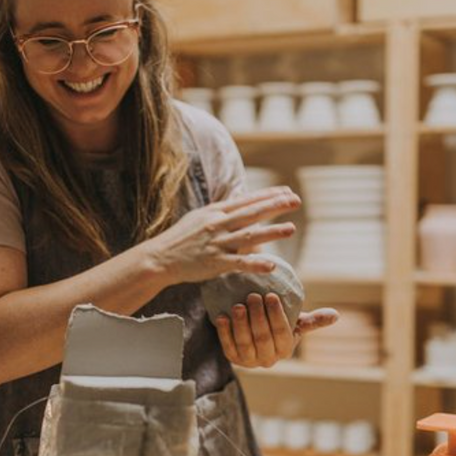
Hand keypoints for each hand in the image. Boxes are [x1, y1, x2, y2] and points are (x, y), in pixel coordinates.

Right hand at [142, 187, 300, 284]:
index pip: (246, 200)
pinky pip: (239, 263)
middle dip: (276, 205)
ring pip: (249, 235)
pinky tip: (272, 265)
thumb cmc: (179, 239)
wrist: (159, 258)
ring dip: (272, 231)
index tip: (286, 190)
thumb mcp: (198, 217)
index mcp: (215, 212)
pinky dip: (255, 263)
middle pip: (252, 212)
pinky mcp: (214, 262)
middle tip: (296, 200)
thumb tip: (237, 201)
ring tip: (291, 228)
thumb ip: (220, 211)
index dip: (268, 195)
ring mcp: (216, 243)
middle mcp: (217, 224)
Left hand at [214, 293, 338, 367]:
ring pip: (245, 342)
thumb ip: (313, 320)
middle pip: (262, 338)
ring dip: (240, 324)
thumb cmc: (278, 325)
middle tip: (252, 296)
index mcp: (285, 350)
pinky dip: (224, 332)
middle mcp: (268, 359)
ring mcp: (249, 360)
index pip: (282, 333)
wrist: (254, 336)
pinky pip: (227, 346)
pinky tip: (221, 316)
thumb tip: (336, 315)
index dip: (276, 315)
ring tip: (238, 305)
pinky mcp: (232, 358)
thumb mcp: (296, 322)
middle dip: (257, 316)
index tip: (271, 295)